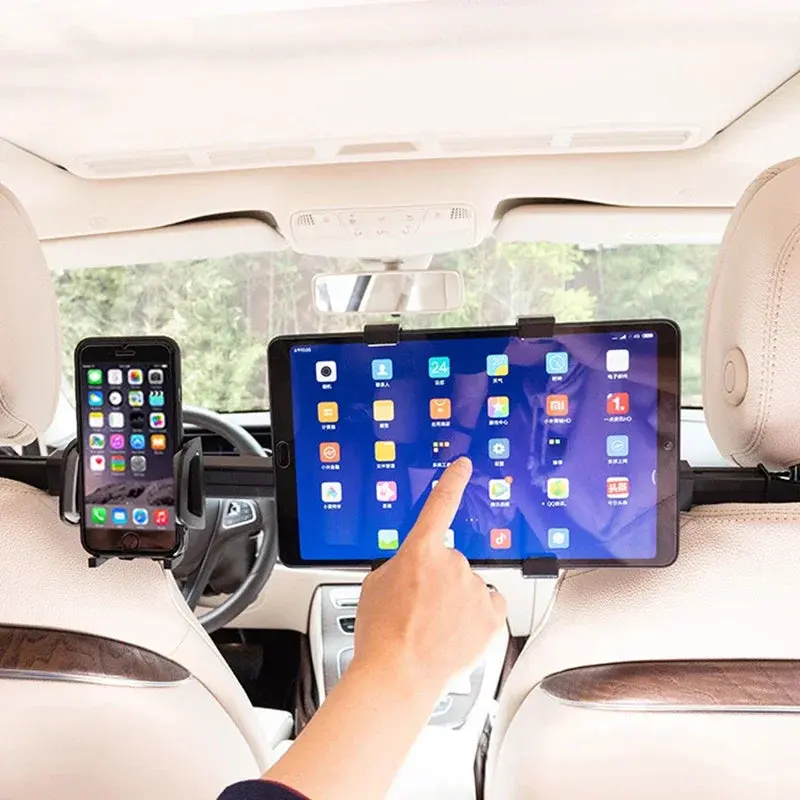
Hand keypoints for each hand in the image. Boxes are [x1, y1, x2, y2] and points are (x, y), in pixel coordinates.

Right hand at [354, 457, 507, 697]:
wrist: (398, 674)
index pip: (440, 505)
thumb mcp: (375, 583)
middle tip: (419, 607)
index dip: (452, 481)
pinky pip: (488, 603)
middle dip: (438, 579)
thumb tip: (415, 565)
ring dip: (456, 599)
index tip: (463, 466)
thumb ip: (401, 563)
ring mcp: (474, 588)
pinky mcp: (491, 614)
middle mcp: (452, 564)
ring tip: (434, 626)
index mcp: (420, 550)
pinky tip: (457, 629)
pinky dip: (477, 613)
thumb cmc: (381, 633)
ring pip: (468, 585)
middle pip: (450, 561)